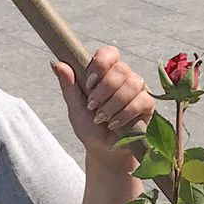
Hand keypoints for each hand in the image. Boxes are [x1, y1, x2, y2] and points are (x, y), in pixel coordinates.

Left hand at [53, 46, 153, 165]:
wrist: (103, 149)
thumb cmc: (89, 127)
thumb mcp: (75, 108)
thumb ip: (68, 86)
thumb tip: (56, 63)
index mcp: (105, 73)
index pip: (108, 53)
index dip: (100, 65)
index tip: (88, 84)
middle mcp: (123, 77)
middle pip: (120, 69)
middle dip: (103, 90)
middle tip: (93, 106)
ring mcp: (137, 89)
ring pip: (132, 84)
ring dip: (113, 104)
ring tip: (102, 118)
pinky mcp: (147, 104)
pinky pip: (141, 100)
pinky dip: (124, 114)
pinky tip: (114, 123)